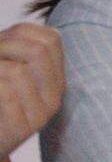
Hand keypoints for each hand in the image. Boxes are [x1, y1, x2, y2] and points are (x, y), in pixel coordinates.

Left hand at [0, 23, 64, 157]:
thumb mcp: (8, 71)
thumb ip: (15, 50)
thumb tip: (20, 33)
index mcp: (54, 79)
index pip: (51, 38)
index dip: (19, 32)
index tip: (0, 45)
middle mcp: (54, 96)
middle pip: (38, 51)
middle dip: (4, 45)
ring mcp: (40, 115)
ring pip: (16, 71)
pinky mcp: (21, 129)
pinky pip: (5, 93)